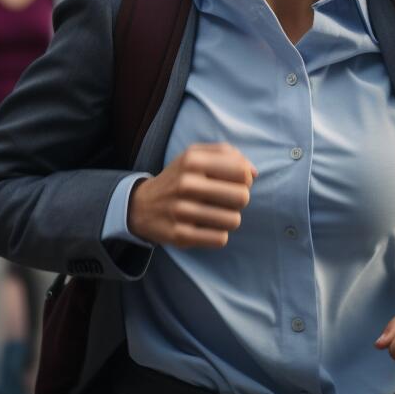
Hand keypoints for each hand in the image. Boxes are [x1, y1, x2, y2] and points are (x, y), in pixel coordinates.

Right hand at [127, 143, 256, 248]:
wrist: (141, 205)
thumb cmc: (179, 178)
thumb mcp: (195, 155)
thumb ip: (227, 154)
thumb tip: (253, 172)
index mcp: (192, 161)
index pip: (241, 171)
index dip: (245, 179)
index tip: (234, 182)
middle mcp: (185, 184)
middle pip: (242, 197)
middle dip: (239, 200)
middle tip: (226, 200)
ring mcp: (181, 211)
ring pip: (233, 220)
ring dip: (229, 219)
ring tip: (216, 214)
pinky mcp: (179, 235)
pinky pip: (220, 239)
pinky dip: (218, 235)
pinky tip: (207, 228)